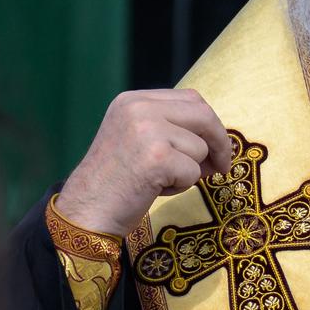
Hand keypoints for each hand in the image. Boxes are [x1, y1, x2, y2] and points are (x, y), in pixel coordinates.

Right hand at [55, 89, 232, 236]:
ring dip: (190, 171)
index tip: (217, 145)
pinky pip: (193, 172)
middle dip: (220, 142)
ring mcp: (147, 130)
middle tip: (222, 166)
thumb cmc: (116, 181)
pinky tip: (154, 189)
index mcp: (133, 100)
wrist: (86, 210)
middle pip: (203, 114)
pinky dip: (180, 186)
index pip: (190, 98)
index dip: (210, 123)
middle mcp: (139, 108)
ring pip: (199, 148)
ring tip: (159, 181)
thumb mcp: (136, 138)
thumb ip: (169, 127)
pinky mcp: (156, 157)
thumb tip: (218, 138)